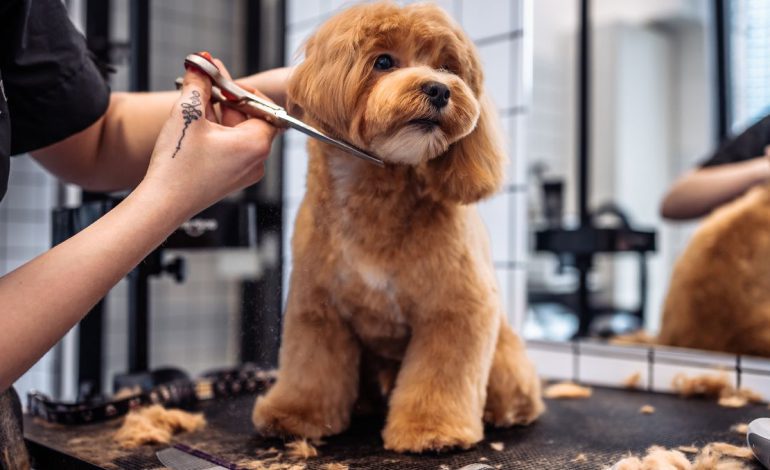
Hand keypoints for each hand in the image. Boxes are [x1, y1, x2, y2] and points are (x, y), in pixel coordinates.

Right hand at [139, 57, 277, 218]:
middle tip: (204, 85)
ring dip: (219, 115)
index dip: (240, 89)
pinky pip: (232, 147)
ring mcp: (246, 171)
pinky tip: (196, 128)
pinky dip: (218, 133)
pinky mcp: (233, 178)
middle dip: (227, 100)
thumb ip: (198, 83)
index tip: (219, 79)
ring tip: (195, 107)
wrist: (163, 203)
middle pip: (251, 117)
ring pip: (239, 132)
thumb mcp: (187, 114)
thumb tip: (201, 62)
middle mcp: (257, 160)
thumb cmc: (178, 166)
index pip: (263, 106)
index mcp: (256, 144)